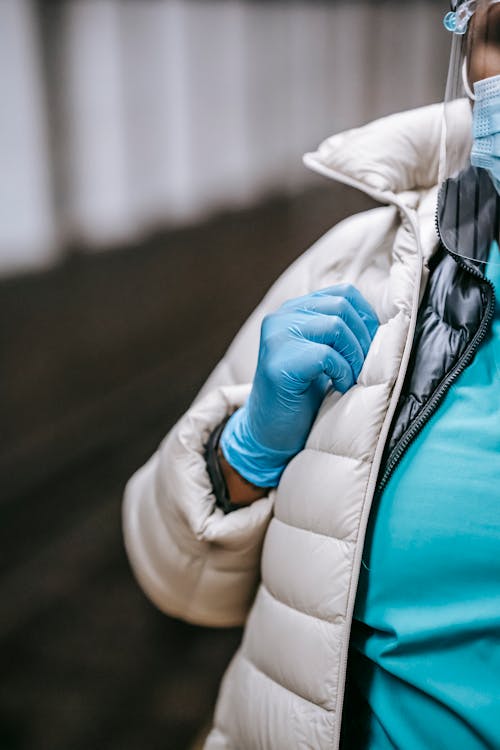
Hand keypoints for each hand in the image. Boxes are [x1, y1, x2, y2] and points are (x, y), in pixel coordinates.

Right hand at [220, 284, 378, 486]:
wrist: (271, 433)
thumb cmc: (303, 395)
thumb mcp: (322, 353)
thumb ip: (338, 331)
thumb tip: (383, 321)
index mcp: (292, 311)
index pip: (343, 293)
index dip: (366, 317)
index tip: (371, 345)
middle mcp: (280, 318)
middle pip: (341, 307)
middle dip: (363, 338)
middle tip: (363, 367)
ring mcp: (276, 339)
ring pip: (335, 326)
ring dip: (354, 356)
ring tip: (351, 377)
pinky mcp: (278, 364)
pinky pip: (326, 355)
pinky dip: (342, 372)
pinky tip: (339, 387)